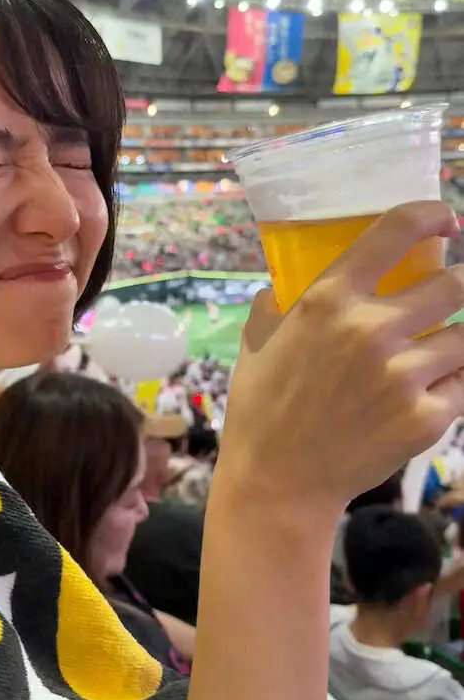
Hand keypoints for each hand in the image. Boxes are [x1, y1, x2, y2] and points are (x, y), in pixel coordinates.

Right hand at [217, 202, 463, 518]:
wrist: (278, 484)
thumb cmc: (261, 409)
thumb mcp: (256, 342)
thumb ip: (276, 304)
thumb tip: (284, 281)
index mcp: (328, 300)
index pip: (397, 231)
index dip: (432, 215)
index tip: (443, 220)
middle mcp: (370, 329)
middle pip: (456, 283)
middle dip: (461, 282)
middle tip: (451, 292)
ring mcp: (403, 375)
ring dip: (454, 340)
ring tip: (438, 349)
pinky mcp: (426, 417)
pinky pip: (462, 384)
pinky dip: (451, 384)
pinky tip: (430, 390)